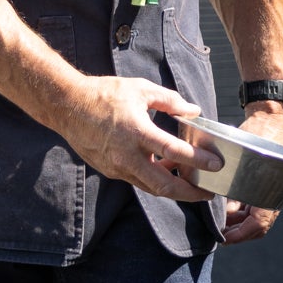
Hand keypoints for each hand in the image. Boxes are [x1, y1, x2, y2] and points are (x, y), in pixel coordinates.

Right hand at [55, 75, 224, 202]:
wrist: (67, 107)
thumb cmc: (103, 95)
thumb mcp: (140, 89)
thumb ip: (169, 100)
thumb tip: (193, 110)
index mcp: (136, 132)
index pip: (173, 152)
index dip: (198, 160)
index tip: (216, 164)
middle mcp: (126, 155)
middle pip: (164, 186)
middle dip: (189, 193)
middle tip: (208, 192)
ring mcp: (117, 167)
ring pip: (151, 187)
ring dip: (172, 186)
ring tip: (190, 178)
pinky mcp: (110, 171)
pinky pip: (138, 180)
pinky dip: (155, 178)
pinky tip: (166, 167)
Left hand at [221, 99, 282, 244]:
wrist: (270, 118)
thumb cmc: (259, 134)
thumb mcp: (244, 156)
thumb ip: (235, 180)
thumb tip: (222, 206)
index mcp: (274, 190)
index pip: (259, 224)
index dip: (241, 234)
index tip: (223, 237)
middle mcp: (274, 194)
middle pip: (255, 226)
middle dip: (236, 232)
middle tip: (216, 233)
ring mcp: (270, 190)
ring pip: (252, 218)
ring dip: (236, 223)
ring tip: (217, 222)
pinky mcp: (263, 185)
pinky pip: (252, 206)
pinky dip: (238, 211)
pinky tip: (223, 208)